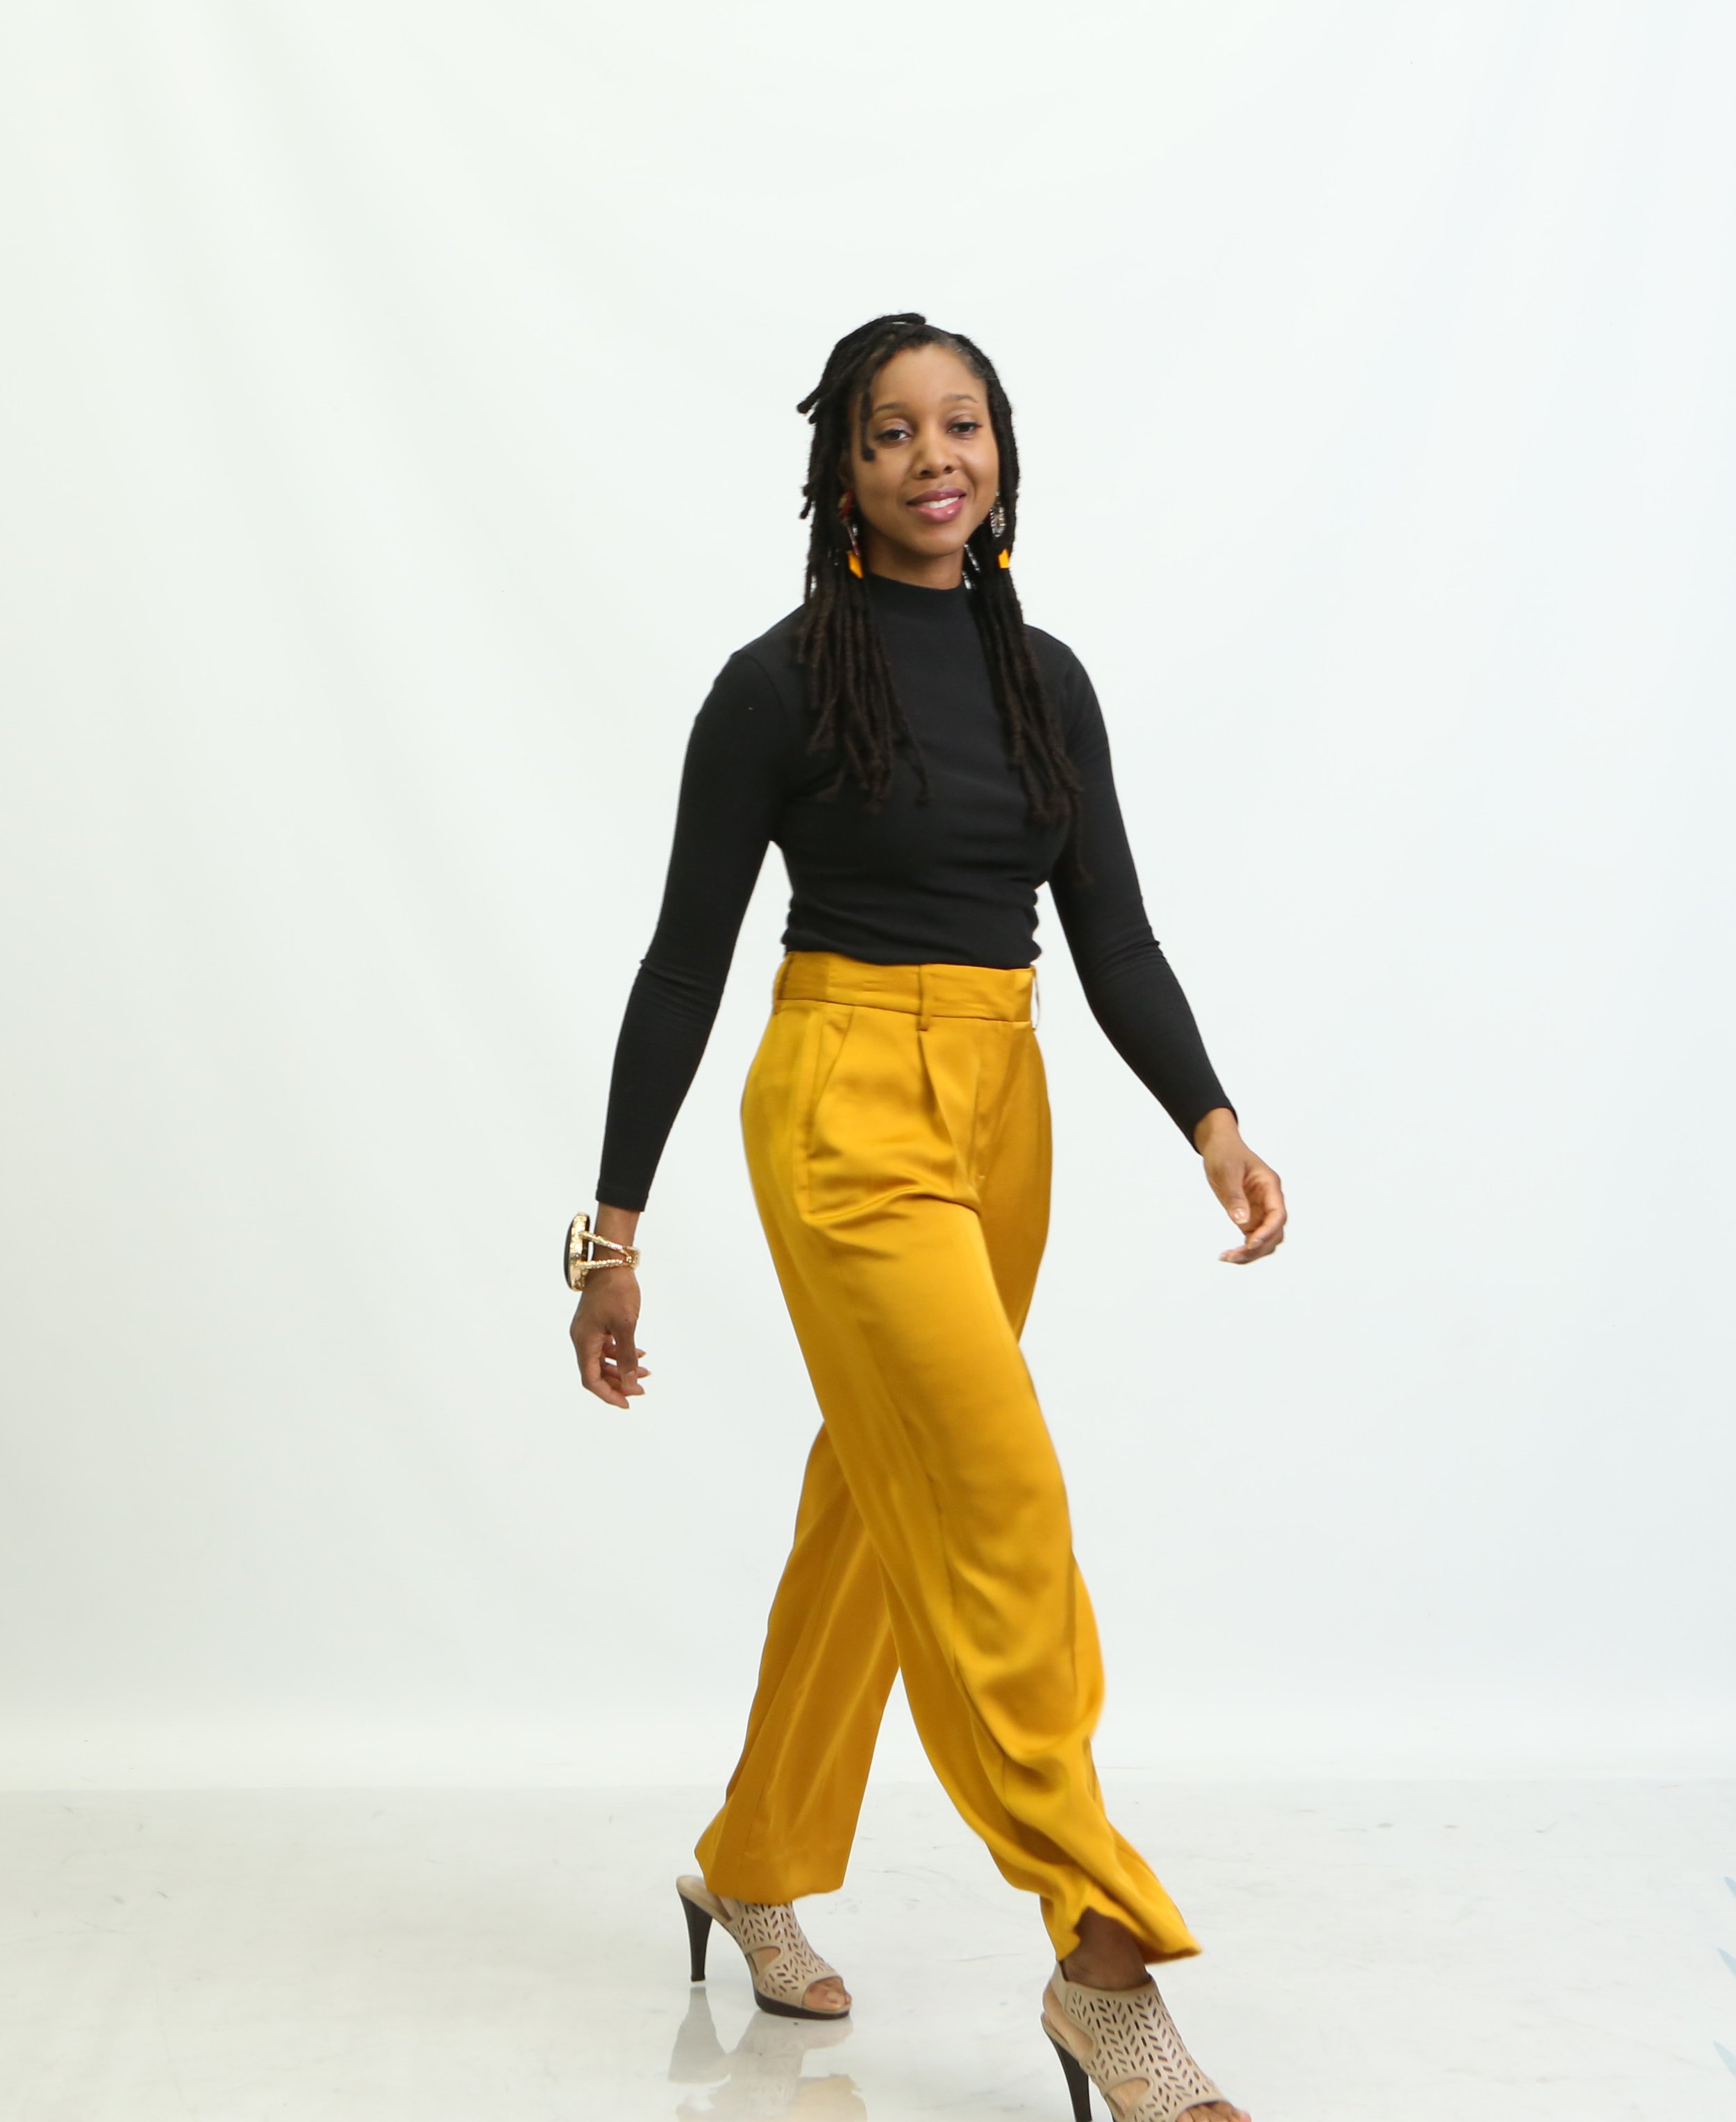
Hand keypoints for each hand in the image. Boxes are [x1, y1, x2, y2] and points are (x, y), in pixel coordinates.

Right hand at [570, 1271, 650, 1408]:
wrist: (610, 1262)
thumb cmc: (617, 1291)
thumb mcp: (626, 1326)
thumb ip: (627, 1357)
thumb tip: (630, 1384)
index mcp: (584, 1342)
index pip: (591, 1379)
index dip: (609, 1394)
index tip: (628, 1403)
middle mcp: (581, 1339)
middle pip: (596, 1372)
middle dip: (619, 1384)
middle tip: (642, 1390)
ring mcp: (588, 1331)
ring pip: (602, 1360)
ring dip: (622, 1369)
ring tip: (645, 1372)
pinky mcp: (595, 1323)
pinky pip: (606, 1347)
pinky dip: (621, 1354)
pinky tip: (640, 1354)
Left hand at [1194, 1109, 1285, 1263]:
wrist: (1219, 1146)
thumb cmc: (1225, 1153)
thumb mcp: (1227, 1171)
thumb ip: (1235, 1196)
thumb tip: (1242, 1221)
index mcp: (1270, 1186)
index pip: (1278, 1214)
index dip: (1268, 1231)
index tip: (1251, 1242)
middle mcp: (1269, 1201)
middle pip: (1274, 1232)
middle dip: (1257, 1247)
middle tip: (1233, 1256)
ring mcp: (1260, 1211)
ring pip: (1265, 1240)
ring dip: (1251, 1252)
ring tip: (1228, 1258)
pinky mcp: (1250, 1217)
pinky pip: (1252, 1238)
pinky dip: (1244, 1249)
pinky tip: (1229, 1255)